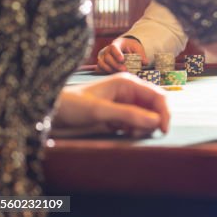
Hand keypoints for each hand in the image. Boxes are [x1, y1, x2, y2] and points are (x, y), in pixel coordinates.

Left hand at [53, 73, 169, 137]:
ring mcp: (124, 103)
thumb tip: (157, 121)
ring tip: (127, 133)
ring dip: (143, 126)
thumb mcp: (100, 111)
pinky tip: (122, 132)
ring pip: (147, 115)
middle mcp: (129, 92)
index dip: (165, 111)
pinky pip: (136, 122)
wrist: (51, 113)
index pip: (158, 95)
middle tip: (143, 133)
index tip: (164, 129)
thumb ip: (129, 115)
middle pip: (155, 105)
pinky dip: (134, 129)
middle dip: (154, 120)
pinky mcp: (118, 115)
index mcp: (128, 83)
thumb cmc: (73, 106)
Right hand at [97, 37, 147, 73]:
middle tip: (124, 70)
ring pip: (102, 63)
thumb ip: (141, 55)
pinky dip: (104, 72)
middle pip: (108, 57)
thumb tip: (145, 62)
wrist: (124, 46)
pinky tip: (111, 75)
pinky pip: (99, 68)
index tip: (122, 60)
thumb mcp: (137, 48)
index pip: (113, 48)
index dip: (117, 54)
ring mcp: (103, 57)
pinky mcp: (102, 63)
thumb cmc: (131, 47)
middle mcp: (107, 50)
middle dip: (116, 65)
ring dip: (110, 69)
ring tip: (119, 74)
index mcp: (116, 44)